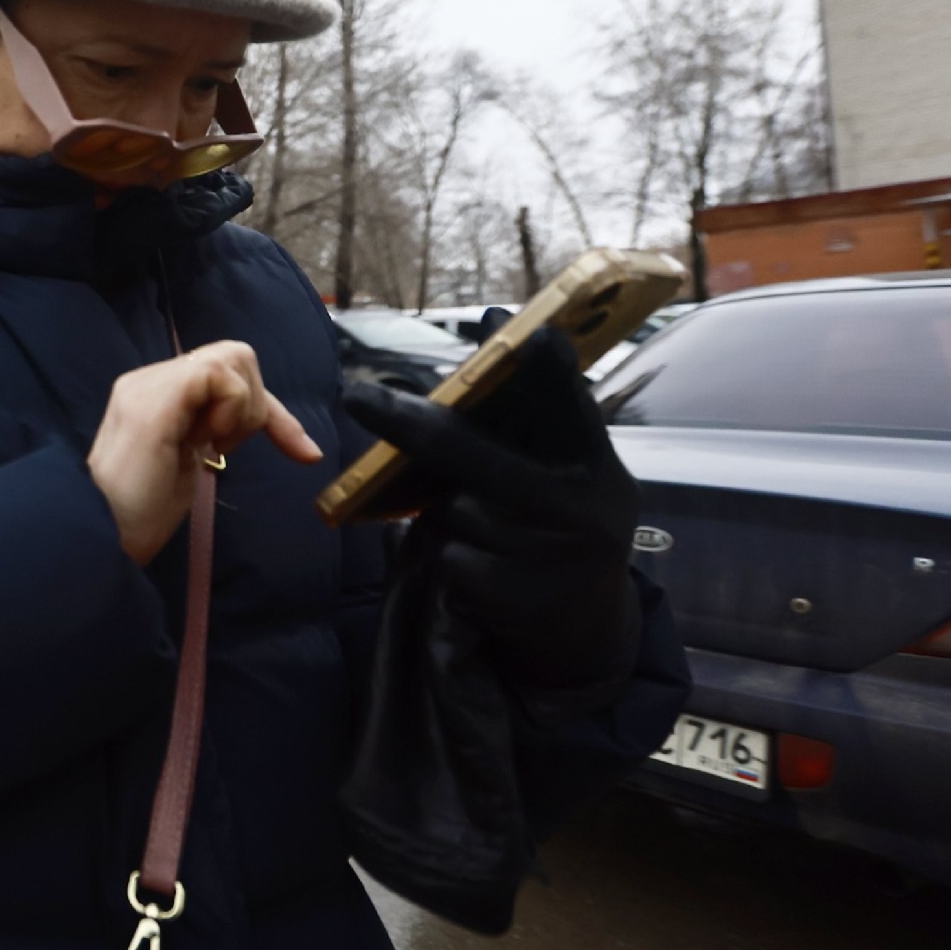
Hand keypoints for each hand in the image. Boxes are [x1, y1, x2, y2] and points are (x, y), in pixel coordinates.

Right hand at [89, 341, 322, 563]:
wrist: (98, 538)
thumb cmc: (137, 517)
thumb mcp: (185, 467)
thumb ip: (204, 434)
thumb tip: (246, 420)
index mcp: (155, 395)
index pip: (224, 376)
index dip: (269, 410)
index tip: (305, 454)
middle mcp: (148, 380)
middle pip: (234, 355)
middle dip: (254, 404)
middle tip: (224, 449)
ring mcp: (148, 385)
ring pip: (231, 358)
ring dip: (241, 408)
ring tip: (209, 446)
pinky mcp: (155, 399)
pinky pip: (218, 374)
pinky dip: (231, 409)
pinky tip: (206, 442)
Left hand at [341, 327, 639, 692]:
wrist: (584, 626)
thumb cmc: (556, 520)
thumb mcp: (562, 471)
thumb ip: (527, 415)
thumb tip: (490, 322)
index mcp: (594, 463)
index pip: (572, 407)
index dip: (554, 373)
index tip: (537, 337)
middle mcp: (582, 505)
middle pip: (470, 453)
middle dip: (408, 424)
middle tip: (356, 396)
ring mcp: (548, 553)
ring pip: (449, 509)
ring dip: (443, 511)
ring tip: (482, 526)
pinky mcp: (513, 595)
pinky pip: (446, 555)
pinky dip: (448, 556)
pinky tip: (480, 566)